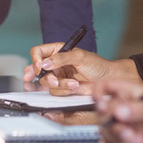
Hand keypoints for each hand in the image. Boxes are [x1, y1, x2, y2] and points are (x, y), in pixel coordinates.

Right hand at [23, 43, 141, 94]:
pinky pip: (55, 91)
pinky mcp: (62, 87)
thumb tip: (44, 64)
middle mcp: (55, 63)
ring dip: (60, 85)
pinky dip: (65, 90)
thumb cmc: (96, 64)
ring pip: (47, 83)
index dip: (36, 59)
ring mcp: (58, 76)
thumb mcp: (79, 57)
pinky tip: (75, 86)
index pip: (38, 52)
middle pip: (38, 70)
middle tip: (54, 81)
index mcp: (57, 50)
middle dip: (46, 77)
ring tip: (73, 83)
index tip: (39, 67)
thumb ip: (61, 59)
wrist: (106, 79)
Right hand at [93, 79, 142, 142]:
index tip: (101, 105)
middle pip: (101, 113)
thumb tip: (119, 111)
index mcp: (127, 92)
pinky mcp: (123, 140)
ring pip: (105, 131)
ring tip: (134, 139)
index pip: (103, 86)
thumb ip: (138, 109)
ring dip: (117, 137)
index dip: (97, 93)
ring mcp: (121, 125)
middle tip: (125, 130)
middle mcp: (120, 107)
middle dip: (111, 124)